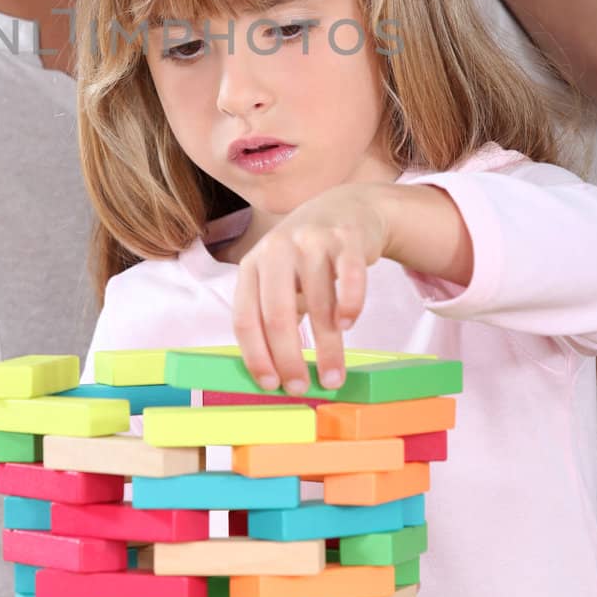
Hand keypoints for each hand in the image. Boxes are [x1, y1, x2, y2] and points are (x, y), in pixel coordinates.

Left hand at [232, 184, 389, 396]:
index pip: (245, 317)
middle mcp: (276, 249)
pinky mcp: (347, 238)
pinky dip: (350, 304)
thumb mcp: (279, 279)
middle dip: (289, 358)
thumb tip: (274, 375)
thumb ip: (272, 316)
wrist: (346, 208)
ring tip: (333, 375)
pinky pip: (350, 277)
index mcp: (252, 265)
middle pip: (276, 314)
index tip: (271, 385)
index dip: (256, 355)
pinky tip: (349, 324)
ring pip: (318, 303)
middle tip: (302, 388)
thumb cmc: (306, 258)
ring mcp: (312, 241)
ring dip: (327, 348)